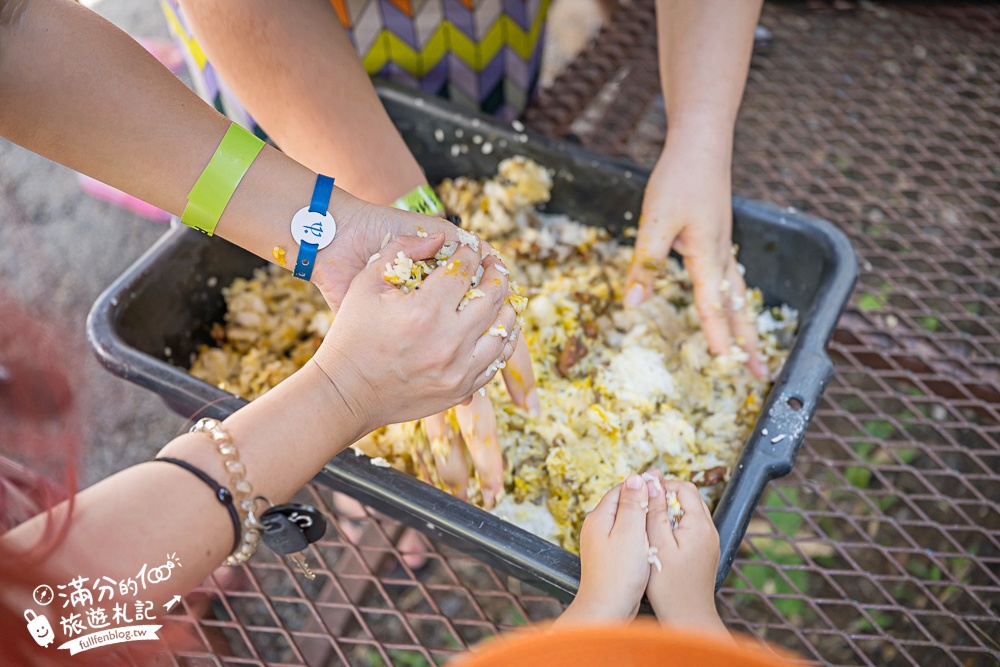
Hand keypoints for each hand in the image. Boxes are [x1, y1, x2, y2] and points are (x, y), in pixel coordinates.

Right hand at [313, 233, 518, 431]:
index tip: (469, 249)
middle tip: (494, 266)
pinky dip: (502, 341)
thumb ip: (400, 250)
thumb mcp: (366, 283)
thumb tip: (438, 237)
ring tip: (500, 296)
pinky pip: (496, 361)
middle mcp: (448, 340)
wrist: (346, 392)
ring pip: (502, 330)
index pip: (464, 270)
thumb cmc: (352, 334)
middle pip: (492, 297)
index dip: (469, 253)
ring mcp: (458, 369)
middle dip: (496, 274)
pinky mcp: (460, 388)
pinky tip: (498, 328)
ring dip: (505, 307)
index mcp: (425, 310)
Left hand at [556, 474, 649, 625]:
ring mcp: (602, 543)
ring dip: (643, 516)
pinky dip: (641, 533)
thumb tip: (635, 478)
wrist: (607, 609)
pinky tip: (654, 538)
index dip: (642, 482)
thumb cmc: (619, 574)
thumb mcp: (630, 532)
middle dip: (644, 498)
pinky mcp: (609, 558)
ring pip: (626, 521)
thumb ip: (633, 504)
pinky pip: (626, 537)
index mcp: (599, 517)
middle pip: (623, 503)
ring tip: (663, 512)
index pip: (621, 489)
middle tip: (666, 492)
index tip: (661, 477)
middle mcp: (597, 527)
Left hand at [623, 141, 766, 378]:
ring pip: (739, 294)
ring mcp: (724, 247)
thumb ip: (646, 265)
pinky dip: (737, 301)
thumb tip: (633, 304)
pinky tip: (733, 304)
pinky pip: (733, 279)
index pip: (712, 306)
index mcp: (707, 256)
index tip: (724, 364)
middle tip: (758, 371)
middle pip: (738, 307)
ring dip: (746, 324)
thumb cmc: (678, 179)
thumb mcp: (654, 222)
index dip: (716, 336)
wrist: (702, 144)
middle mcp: (721, 256)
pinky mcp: (719, 238)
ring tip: (754, 349)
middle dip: (747, 341)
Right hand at [644, 473, 728, 636]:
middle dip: (666, 497)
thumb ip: (655, 512)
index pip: (685, 488)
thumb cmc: (670, 587)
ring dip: (670, 512)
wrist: (688, 618)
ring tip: (649, 522)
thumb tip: (652, 484)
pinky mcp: (705, 553)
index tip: (644, 493)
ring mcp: (710, 542)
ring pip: (690, 513)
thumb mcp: (657, 544)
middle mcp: (710, 530)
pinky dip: (676, 526)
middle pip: (689, 498)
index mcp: (699, 525)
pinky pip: (691, 529)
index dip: (663, 486)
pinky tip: (660, 539)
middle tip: (644, 506)